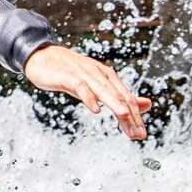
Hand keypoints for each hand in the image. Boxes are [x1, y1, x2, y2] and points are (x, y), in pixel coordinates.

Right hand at [23, 44, 151, 139]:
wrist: (43, 57)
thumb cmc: (71, 75)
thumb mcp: (96, 86)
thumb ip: (119, 97)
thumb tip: (147, 105)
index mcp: (108, 77)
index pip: (126, 98)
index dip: (136, 116)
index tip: (141, 134)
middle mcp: (100, 74)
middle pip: (118, 95)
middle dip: (130, 115)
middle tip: (138, 133)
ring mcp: (84, 74)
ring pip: (103, 90)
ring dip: (115, 103)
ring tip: (125, 116)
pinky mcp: (68, 76)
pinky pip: (81, 87)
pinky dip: (89, 97)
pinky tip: (95, 109)